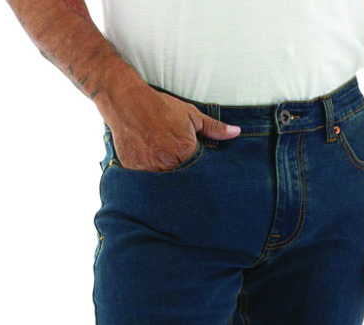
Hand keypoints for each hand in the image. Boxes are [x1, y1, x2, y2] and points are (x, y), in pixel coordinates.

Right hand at [103, 87, 240, 171]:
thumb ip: (214, 128)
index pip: (198, 172)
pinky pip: (144, 181)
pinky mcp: (134, 170)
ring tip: (162, 162)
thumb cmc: (161, 108)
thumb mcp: (190, 115)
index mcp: (184, 151)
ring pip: (163, 184)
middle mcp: (166, 163)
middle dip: (182, 177)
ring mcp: (148, 168)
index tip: (198, 171)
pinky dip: (148, 175)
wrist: (127, 101)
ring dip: (165, 178)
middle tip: (176, 164)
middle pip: (181, 181)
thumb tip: (236, 132)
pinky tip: (148, 163)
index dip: (199, 172)